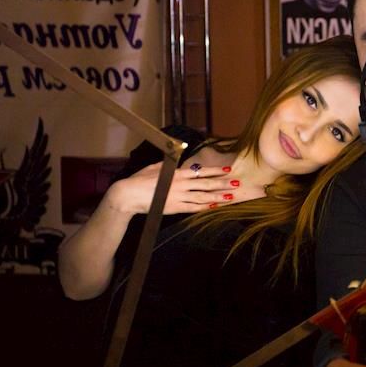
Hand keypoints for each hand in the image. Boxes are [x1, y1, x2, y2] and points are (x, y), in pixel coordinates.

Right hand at [105, 162, 239, 215]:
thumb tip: (176, 158)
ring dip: (218, 197)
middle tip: (237, 183)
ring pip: (203, 197)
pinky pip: (193, 208)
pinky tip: (215, 206)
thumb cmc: (139, 180)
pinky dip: (206, 207)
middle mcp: (181, 185)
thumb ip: (169, 165)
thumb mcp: (155, 167)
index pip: (201, 171)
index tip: (227, 170)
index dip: (215, 171)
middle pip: (206, 185)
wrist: (128, 195)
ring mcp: (178, 197)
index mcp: (176, 173)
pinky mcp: (174, 208)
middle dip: (223, 184)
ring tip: (231, 196)